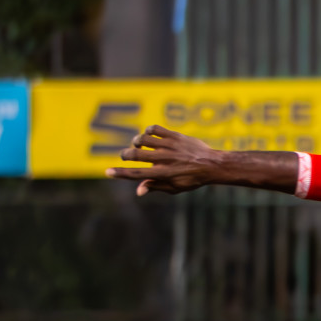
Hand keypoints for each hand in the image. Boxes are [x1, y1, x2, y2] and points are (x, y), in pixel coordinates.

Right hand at [105, 126, 223, 195]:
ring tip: (138, 145)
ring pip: (143, 139)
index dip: (120, 174)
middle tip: (125, 156)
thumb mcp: (175, 187)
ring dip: (136, 142)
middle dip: (125, 155)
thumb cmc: (192, 178)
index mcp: (164, 174)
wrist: (212, 165)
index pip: (137, 174)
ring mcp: (170, 146)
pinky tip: (148, 135)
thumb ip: (156, 186)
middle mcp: (165, 159)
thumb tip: (138, 191)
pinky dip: (147, 131)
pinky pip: (155, 129)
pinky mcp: (175, 136)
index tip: (107, 172)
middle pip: (136, 155)